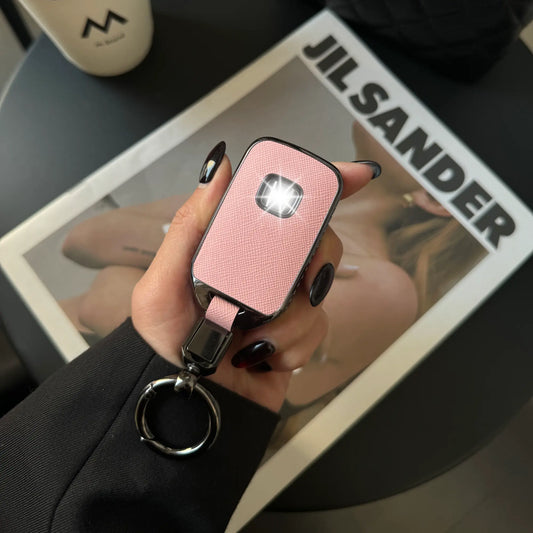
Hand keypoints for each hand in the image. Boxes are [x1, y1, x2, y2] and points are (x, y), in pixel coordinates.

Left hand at [132, 147, 374, 411]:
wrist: (188, 409)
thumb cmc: (162, 348)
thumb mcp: (160, 286)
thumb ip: (190, 228)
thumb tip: (218, 170)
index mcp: (230, 248)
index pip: (276, 204)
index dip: (318, 185)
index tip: (354, 175)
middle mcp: (259, 269)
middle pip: (313, 241)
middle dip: (314, 262)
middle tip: (303, 283)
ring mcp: (280, 301)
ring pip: (318, 290)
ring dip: (288, 319)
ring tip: (252, 336)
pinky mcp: (295, 333)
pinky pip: (317, 328)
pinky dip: (291, 346)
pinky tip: (262, 355)